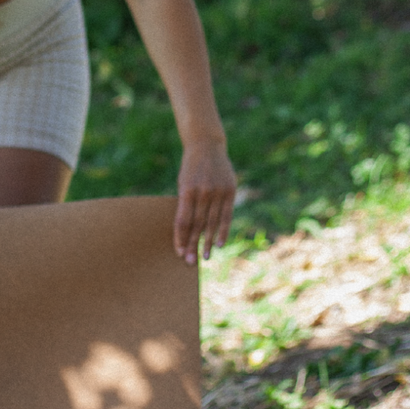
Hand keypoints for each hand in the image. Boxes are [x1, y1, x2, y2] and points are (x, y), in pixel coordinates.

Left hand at [174, 140, 236, 264]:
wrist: (207, 146)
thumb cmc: (190, 168)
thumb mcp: (183, 183)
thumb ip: (185, 204)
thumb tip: (185, 232)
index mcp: (187, 190)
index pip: (183, 220)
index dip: (181, 238)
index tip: (179, 253)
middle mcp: (203, 192)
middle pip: (197, 225)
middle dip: (193, 244)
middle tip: (190, 262)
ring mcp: (218, 191)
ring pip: (212, 222)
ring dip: (208, 242)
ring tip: (205, 257)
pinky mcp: (230, 190)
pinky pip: (227, 215)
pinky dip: (223, 230)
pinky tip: (219, 244)